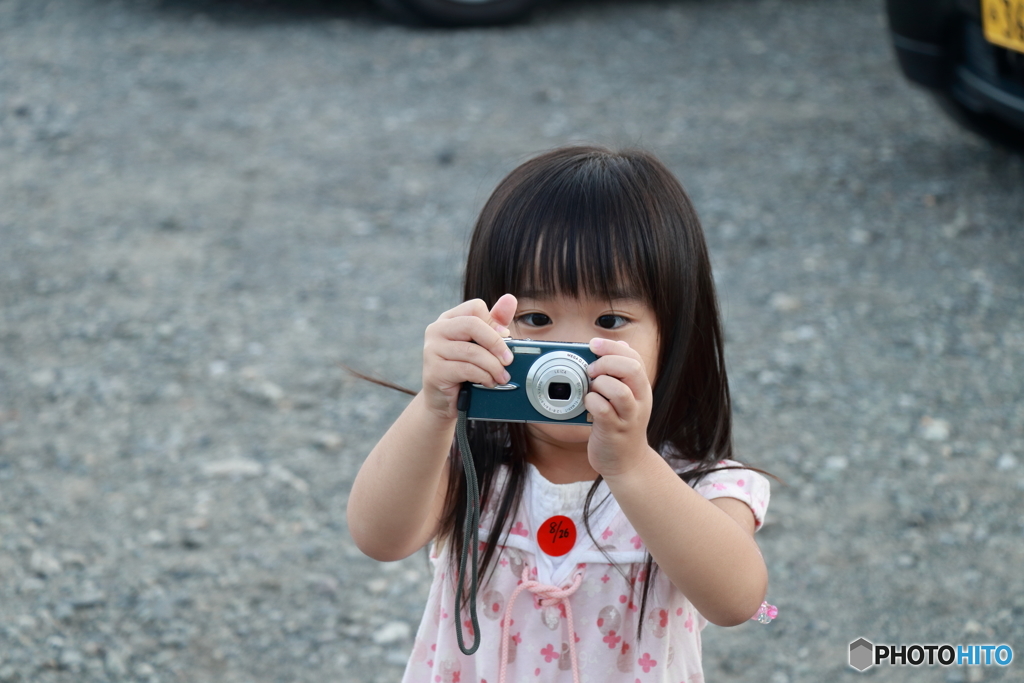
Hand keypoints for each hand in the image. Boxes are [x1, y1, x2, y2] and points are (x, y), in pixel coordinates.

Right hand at [421, 294, 517, 420]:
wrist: (443, 400)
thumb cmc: (464, 369)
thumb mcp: (480, 344)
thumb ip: (494, 321)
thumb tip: (510, 299)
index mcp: (449, 319)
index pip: (475, 307)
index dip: (493, 323)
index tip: (505, 339)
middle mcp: (437, 330)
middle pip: (472, 324)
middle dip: (496, 343)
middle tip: (509, 359)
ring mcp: (432, 349)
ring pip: (472, 351)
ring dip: (493, 366)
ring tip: (502, 376)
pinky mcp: (434, 370)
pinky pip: (466, 369)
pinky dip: (483, 376)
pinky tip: (488, 382)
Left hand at [584, 337, 653, 476]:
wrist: (627, 463)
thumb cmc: (620, 426)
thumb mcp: (628, 397)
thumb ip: (622, 373)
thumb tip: (620, 344)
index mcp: (641, 388)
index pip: (634, 358)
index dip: (612, 347)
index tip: (593, 344)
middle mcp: (639, 400)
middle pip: (632, 369)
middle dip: (606, 362)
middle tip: (591, 370)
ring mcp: (628, 417)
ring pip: (619, 390)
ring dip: (600, 384)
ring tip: (591, 389)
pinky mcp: (613, 431)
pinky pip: (603, 411)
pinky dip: (591, 402)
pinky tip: (587, 405)